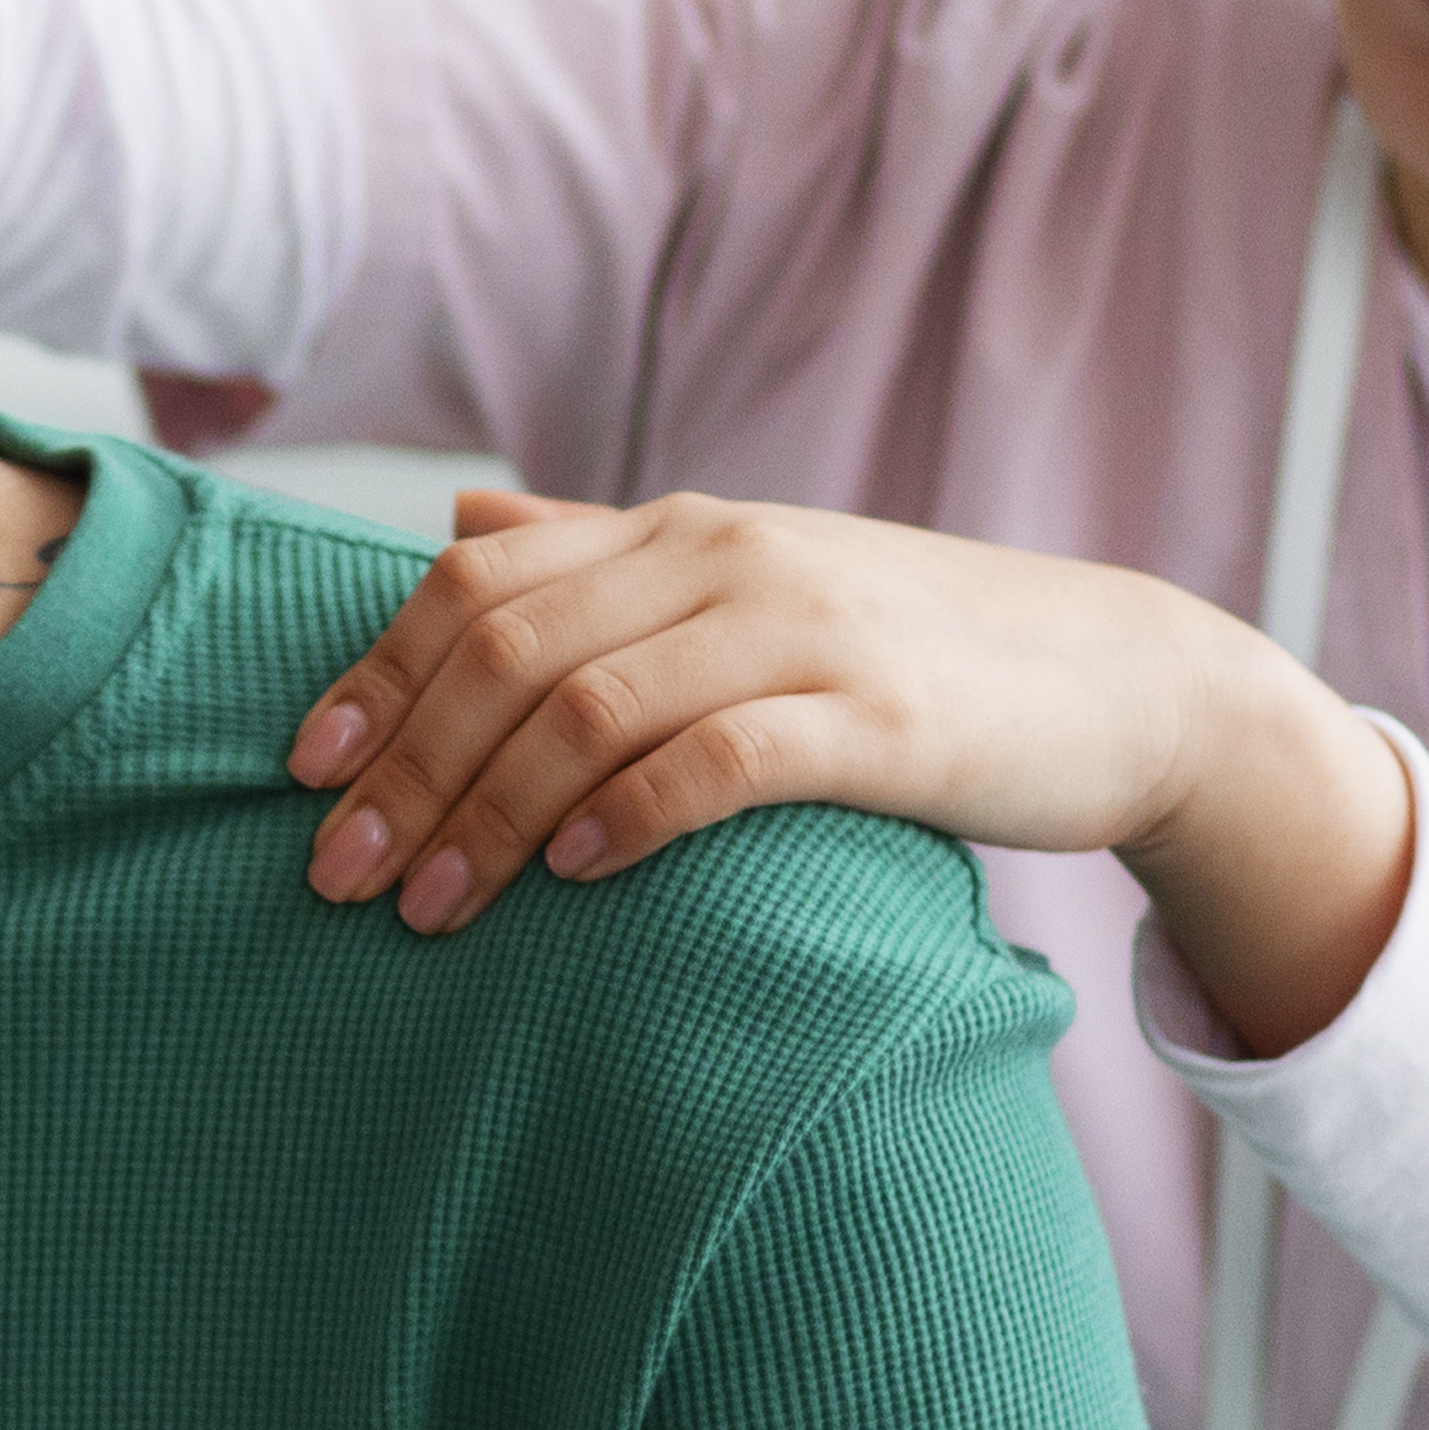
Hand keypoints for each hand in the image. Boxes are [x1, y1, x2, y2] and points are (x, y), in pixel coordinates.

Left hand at [287, 491, 1423, 1051]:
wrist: (1124, 680)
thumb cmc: (918, 650)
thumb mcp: (751, 582)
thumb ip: (603, 558)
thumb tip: (454, 523)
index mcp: (680, 530)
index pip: (478, 583)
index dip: (376, 677)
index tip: (304, 775)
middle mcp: (728, 559)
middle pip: (509, 648)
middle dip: (406, 767)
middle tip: (335, 877)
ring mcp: (808, 632)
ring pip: (592, 704)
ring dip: (489, 810)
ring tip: (426, 907)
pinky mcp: (881, 718)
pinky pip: (723, 756)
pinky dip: (631, 812)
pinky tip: (574, 874)